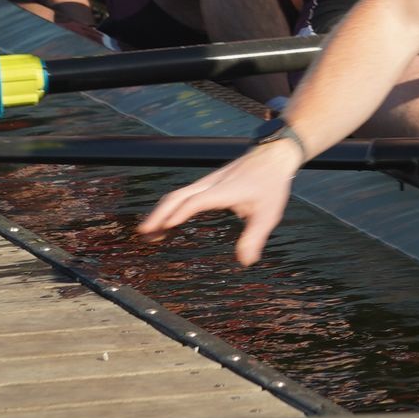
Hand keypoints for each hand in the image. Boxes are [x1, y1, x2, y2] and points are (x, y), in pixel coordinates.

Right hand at [136, 143, 301, 264]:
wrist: (273, 156)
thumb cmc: (271, 184)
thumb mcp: (268, 214)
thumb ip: (254, 237)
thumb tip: (245, 261)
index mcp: (224, 190)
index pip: (196, 201)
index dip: (180, 213)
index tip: (165, 227)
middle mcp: (211, 184)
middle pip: (177, 196)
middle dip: (159, 214)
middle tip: (144, 233)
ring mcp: (207, 182)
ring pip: (177, 195)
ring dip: (161, 212)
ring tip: (149, 233)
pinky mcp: (208, 183)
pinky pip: (183, 194)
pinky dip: (170, 207)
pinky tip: (168, 221)